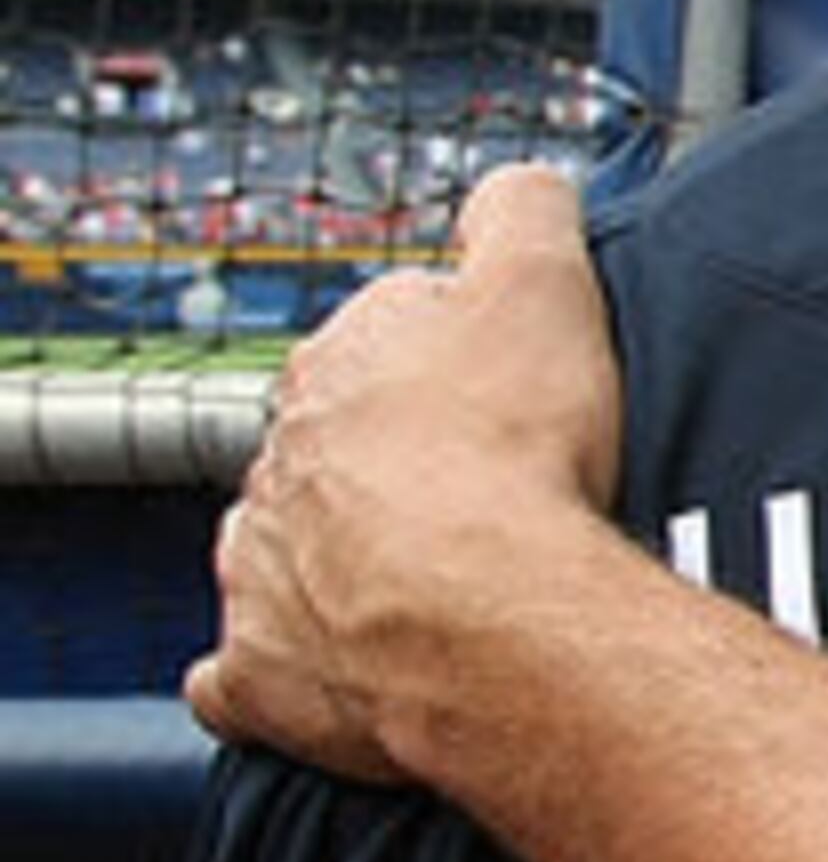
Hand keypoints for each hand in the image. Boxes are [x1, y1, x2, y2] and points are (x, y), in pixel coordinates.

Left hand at [193, 165, 623, 781]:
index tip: (511, 390)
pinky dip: (280, 668)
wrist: (487, 610)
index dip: (459, 361)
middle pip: (339, 442)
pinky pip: (249, 669)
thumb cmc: (515, 452)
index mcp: (340, 362)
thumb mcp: (544, 280)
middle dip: (402, 460)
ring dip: (344, 556)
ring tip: (441, 581)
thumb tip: (518, 188)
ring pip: (289, 544)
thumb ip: (524, 211)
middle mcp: (283, 458)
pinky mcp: (264, 672)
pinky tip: (331, 667)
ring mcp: (263, 567)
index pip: (386, 337)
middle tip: (497, 491)